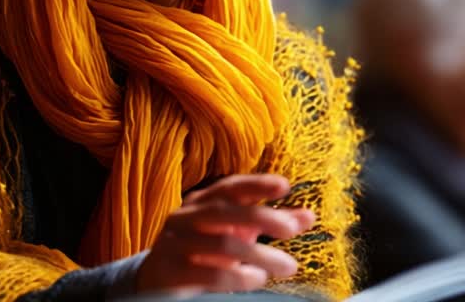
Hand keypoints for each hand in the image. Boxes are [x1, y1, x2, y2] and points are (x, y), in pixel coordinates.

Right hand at [135, 174, 314, 294]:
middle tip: (291, 230)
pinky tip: (257, 279)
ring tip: (286, 266)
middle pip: (224, 211)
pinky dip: (236, 277)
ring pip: (220, 244)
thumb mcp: (237, 235)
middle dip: (262, 218)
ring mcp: (175, 243)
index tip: (284, 186)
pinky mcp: (170, 271)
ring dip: (258, 255)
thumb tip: (308, 216)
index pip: (229, 187)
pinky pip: (207, 273)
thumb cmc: (203, 252)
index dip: (256, 184)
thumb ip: (269, 223)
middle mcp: (185, 216)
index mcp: (201, 202)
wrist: (157, 281)